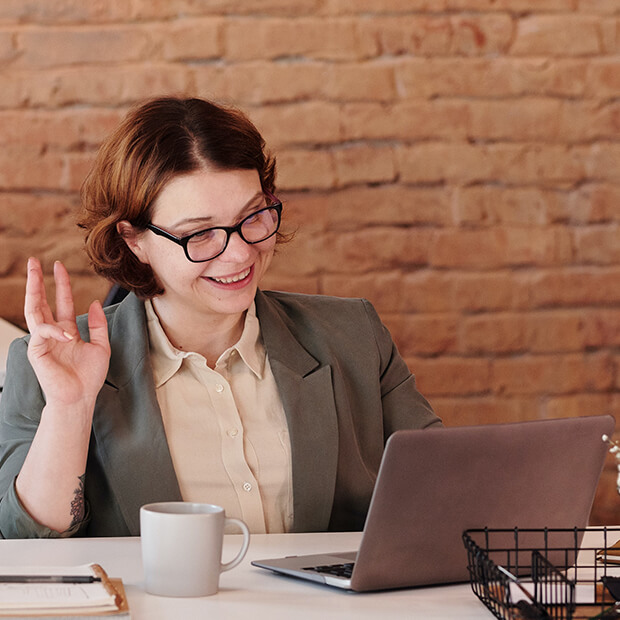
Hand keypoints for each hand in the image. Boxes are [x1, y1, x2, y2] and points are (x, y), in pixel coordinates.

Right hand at [24, 257, 110, 407]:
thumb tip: (94, 302)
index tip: (58, 266)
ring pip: (33, 310)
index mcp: (66, 331)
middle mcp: (52, 333)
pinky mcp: (37, 351)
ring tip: (33, 272)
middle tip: (34, 261)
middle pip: (41, 302)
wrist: (81, 398)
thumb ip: (98, 324)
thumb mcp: (101, 346)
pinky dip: (55, 329)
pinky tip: (67, 333)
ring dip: (33, 290)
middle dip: (37, 281)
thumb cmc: (89, 377)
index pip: (61, 302)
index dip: (60, 284)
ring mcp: (43, 341)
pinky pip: (41, 332)